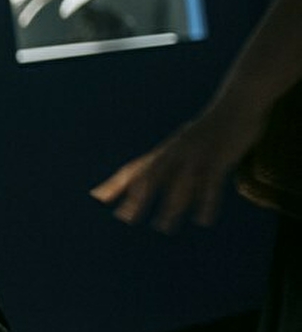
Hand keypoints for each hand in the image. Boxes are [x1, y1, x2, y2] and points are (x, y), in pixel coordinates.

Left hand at [90, 103, 263, 232]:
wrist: (236, 104)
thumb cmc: (207, 132)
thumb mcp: (182, 145)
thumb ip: (166, 164)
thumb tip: (147, 185)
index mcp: (164, 151)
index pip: (133, 169)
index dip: (115, 184)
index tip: (95, 199)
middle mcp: (175, 152)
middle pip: (151, 177)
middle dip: (138, 198)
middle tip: (126, 219)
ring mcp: (196, 155)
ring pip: (180, 184)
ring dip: (171, 206)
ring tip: (163, 227)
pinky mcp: (218, 158)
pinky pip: (211, 184)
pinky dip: (206, 203)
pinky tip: (203, 220)